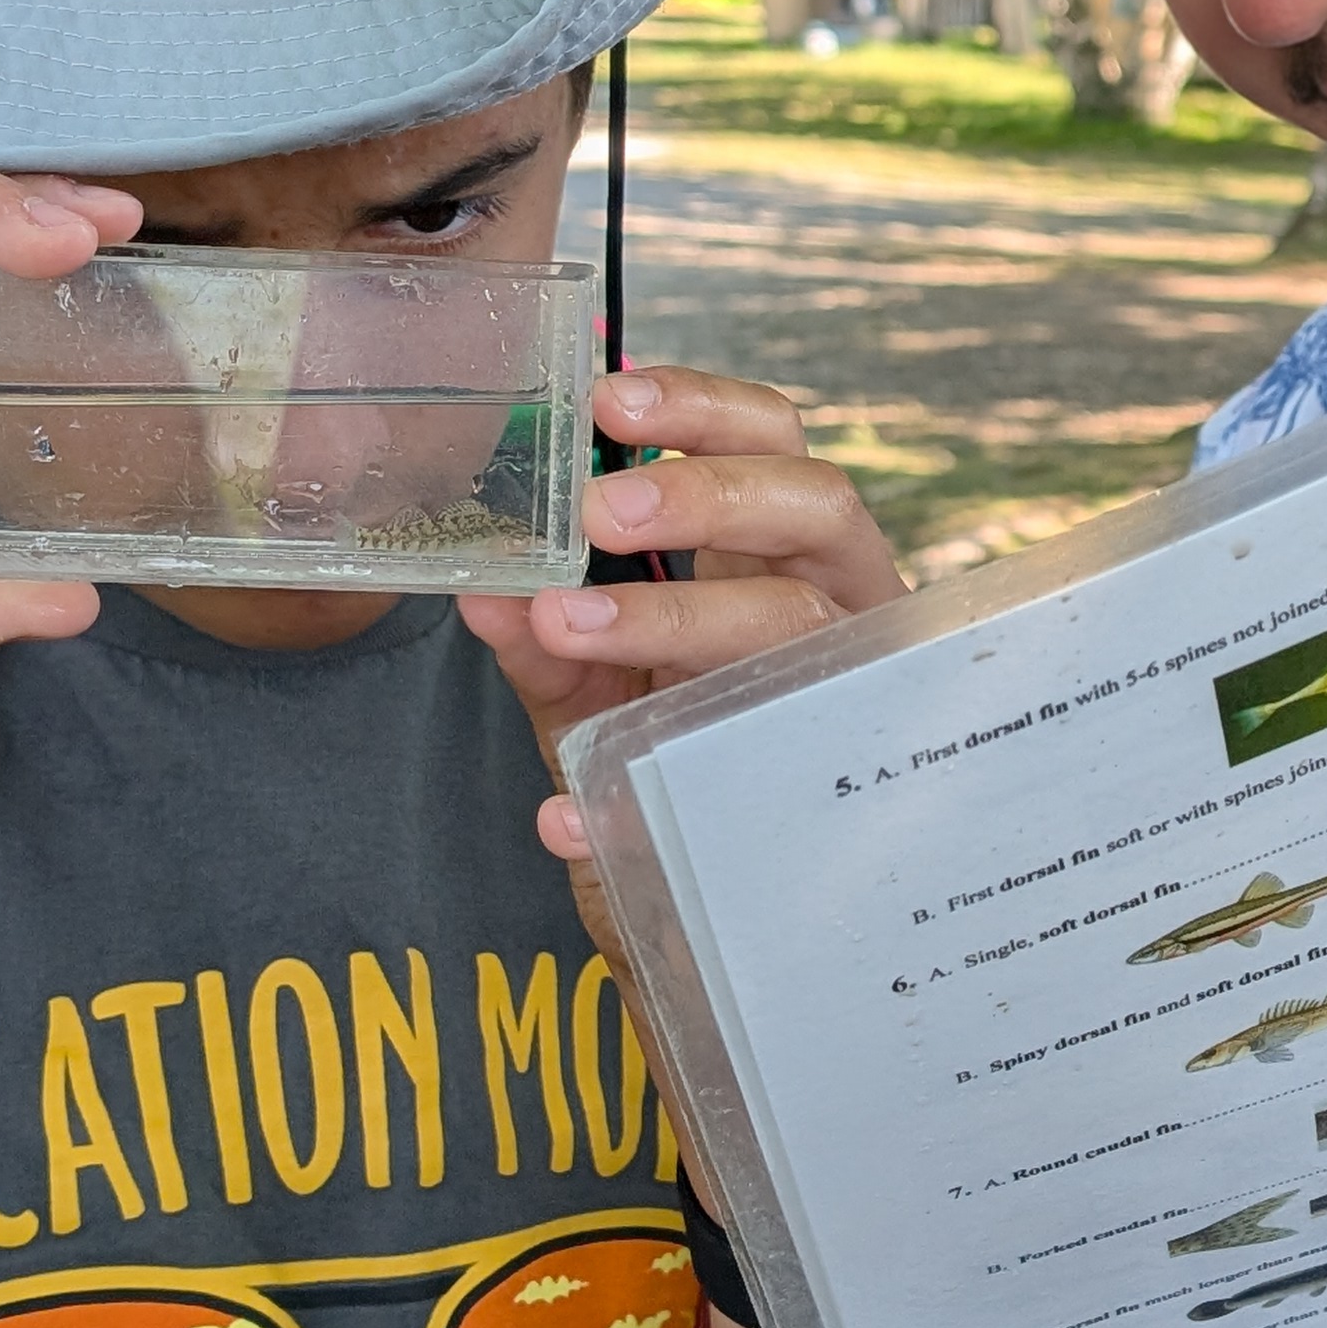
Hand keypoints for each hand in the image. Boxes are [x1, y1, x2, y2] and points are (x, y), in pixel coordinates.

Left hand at [461, 365, 906, 939]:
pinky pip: (750, 775)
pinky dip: (638, 797)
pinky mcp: (827, 792)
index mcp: (779, 555)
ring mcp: (842, 695)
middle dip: (708, 493)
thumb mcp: (587, 689)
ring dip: (682, 615)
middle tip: (601, 511)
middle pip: (817, 503)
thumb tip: (483, 588)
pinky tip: (567, 815)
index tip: (611, 401)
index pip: (773, 441)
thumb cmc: (661, 757)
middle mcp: (834, 607)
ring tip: (570, 626)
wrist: (694, 926)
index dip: (705, 406)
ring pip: (801, 622)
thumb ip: (538, 638)